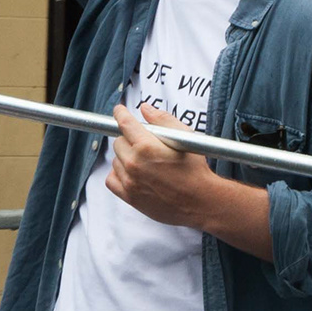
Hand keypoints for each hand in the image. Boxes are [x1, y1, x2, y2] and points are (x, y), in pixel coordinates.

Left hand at [105, 104, 220, 228]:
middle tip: (143, 142)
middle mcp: (134, 164)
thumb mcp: (185, 136)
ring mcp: (129, 182)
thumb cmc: (195, 170)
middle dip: (129, 138)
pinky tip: (132, 173)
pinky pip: (111, 180)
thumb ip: (162, 119)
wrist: (200, 202)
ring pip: (115, 160)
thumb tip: (145, 109)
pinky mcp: (129, 197)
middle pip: (118, 142)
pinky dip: (119, 174)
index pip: (124, 124)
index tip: (120, 111)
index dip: (121, 114)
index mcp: (146, 147)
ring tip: (143, 160)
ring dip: (125, 157)